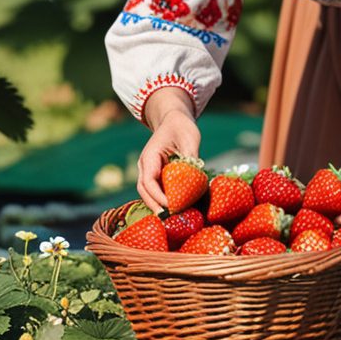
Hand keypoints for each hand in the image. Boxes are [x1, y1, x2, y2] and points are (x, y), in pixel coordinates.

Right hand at [136, 87, 199, 211]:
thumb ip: (191, 158)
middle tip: (170, 220)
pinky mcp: (156, 174)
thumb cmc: (181, 127)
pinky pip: (156, 190)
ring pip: (148, 193)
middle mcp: (146, 165)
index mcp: (150, 156)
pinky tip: (175, 209)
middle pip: (144, 191)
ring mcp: (149, 170)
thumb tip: (196, 179)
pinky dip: (163, 200)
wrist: (173, 119)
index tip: (171, 206)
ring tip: (172, 219)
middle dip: (155, 206)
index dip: (158, 196)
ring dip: (158, 206)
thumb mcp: (190, 139)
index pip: (148, 181)